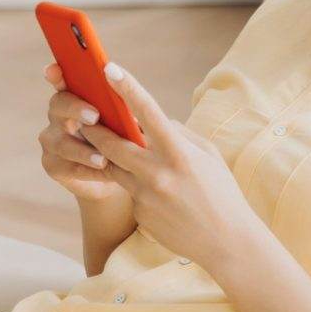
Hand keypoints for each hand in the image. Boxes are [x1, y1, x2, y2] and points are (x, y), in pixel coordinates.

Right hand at [38, 61, 124, 202]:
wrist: (119, 175)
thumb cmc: (125, 142)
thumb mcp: (128, 124)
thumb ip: (124, 113)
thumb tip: (131, 108)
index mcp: (76, 97)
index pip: (63, 79)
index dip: (56, 73)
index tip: (54, 69)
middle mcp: (59, 116)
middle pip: (58, 104)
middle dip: (75, 108)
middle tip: (94, 116)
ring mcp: (52, 141)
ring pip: (62, 142)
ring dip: (83, 149)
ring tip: (103, 158)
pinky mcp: (52, 165)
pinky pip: (67, 166)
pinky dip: (86, 169)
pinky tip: (103, 170)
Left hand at [78, 62, 262, 268]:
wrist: (227, 242)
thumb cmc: (221, 192)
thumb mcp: (208, 155)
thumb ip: (179, 134)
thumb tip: (152, 119)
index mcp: (180, 153)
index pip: (148, 113)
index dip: (127, 88)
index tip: (108, 69)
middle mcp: (159, 173)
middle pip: (112, 143)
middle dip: (94, 127)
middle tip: (83, 114)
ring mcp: (146, 196)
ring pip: (112, 166)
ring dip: (102, 153)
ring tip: (96, 141)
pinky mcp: (140, 212)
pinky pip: (127, 190)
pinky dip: (130, 182)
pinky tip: (145, 186)